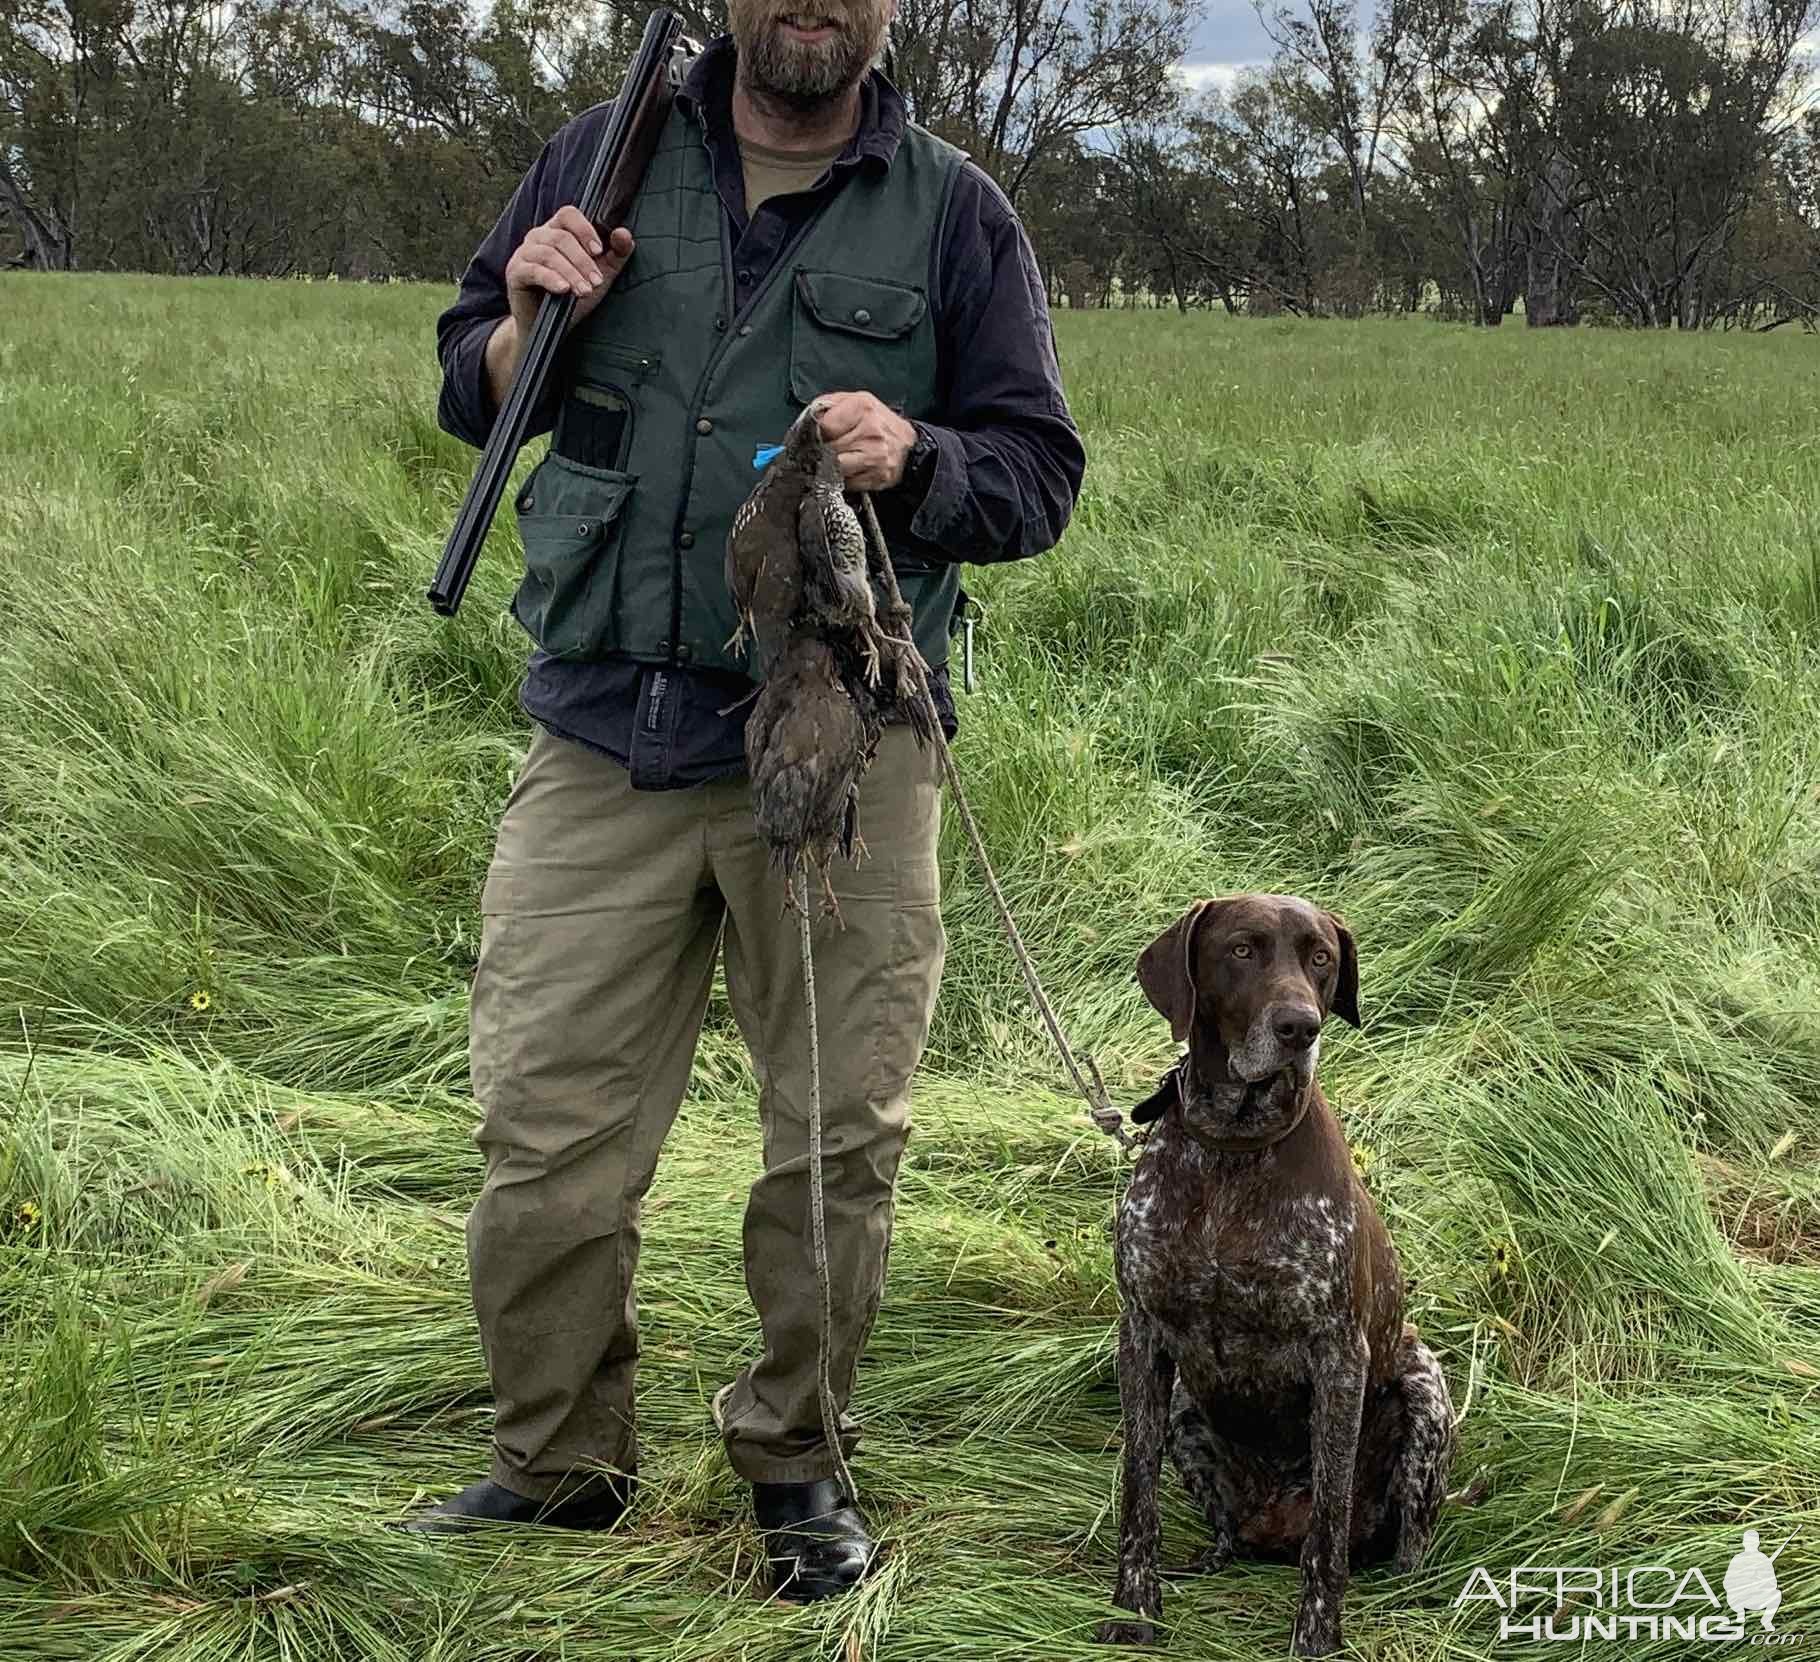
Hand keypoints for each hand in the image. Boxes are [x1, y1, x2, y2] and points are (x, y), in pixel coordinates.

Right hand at [506, 206, 633, 338]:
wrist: (547, 327)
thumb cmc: (572, 296)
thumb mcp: (600, 275)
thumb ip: (616, 254)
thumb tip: (624, 233)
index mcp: (557, 231)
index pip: (568, 214)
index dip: (584, 229)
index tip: (599, 251)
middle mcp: (538, 237)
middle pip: (560, 237)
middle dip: (583, 261)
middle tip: (596, 281)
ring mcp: (524, 253)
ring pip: (549, 254)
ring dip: (571, 273)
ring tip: (585, 291)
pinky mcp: (515, 272)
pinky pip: (533, 270)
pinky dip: (551, 279)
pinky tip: (563, 290)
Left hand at [814, 392, 916, 490]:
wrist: (910, 448)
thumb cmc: (879, 422)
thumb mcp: (857, 401)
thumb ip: (829, 405)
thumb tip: (809, 419)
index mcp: (863, 408)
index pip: (824, 426)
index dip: (818, 432)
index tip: (821, 434)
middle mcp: (871, 432)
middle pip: (828, 448)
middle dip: (823, 450)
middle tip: (828, 447)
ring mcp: (875, 456)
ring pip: (835, 468)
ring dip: (832, 466)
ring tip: (840, 458)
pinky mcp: (877, 477)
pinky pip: (847, 483)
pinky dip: (845, 478)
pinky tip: (852, 468)